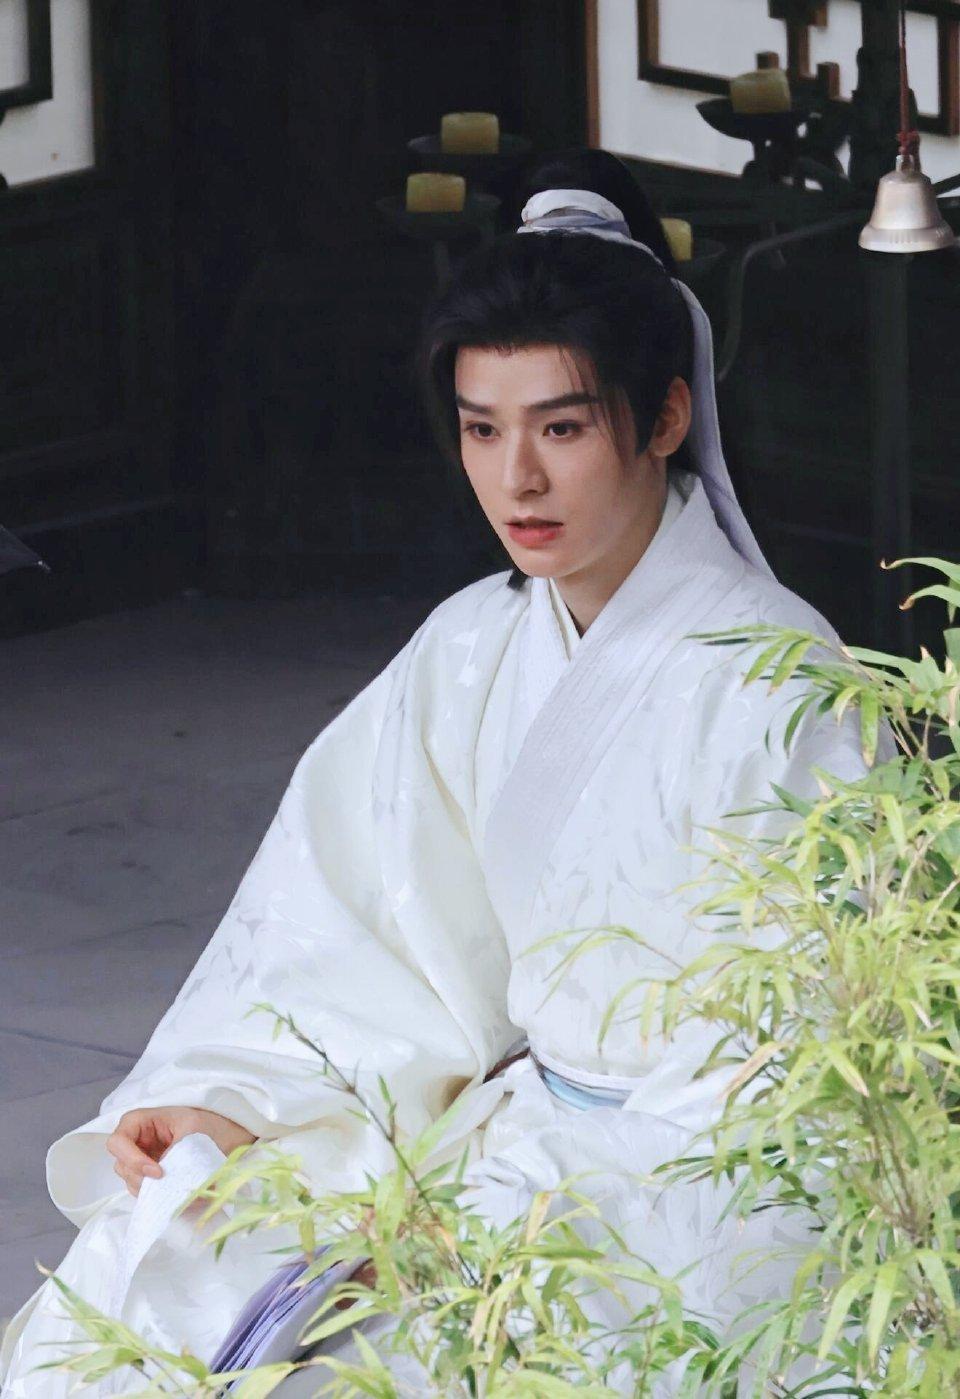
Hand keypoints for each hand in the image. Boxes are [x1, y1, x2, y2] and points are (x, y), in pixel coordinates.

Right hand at [106, 1106, 256, 1195]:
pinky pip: (144, 1190)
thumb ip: (174, 1154)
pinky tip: (176, 1191)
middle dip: (142, 1178)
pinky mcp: (150, 1177)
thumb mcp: (192, 1131)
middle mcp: (134, 1142)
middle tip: (167, 1182)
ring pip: (131, 1181)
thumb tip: (167, 1182)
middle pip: (122, 1165)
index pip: (118, 1142)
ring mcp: (140, 1161)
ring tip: (177, 1186)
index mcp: (140, 1121)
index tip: (158, 1172)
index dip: (132, 1159)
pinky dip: (156, 1194)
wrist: (225, 1136)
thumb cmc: (207, 1125)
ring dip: (150, 1189)